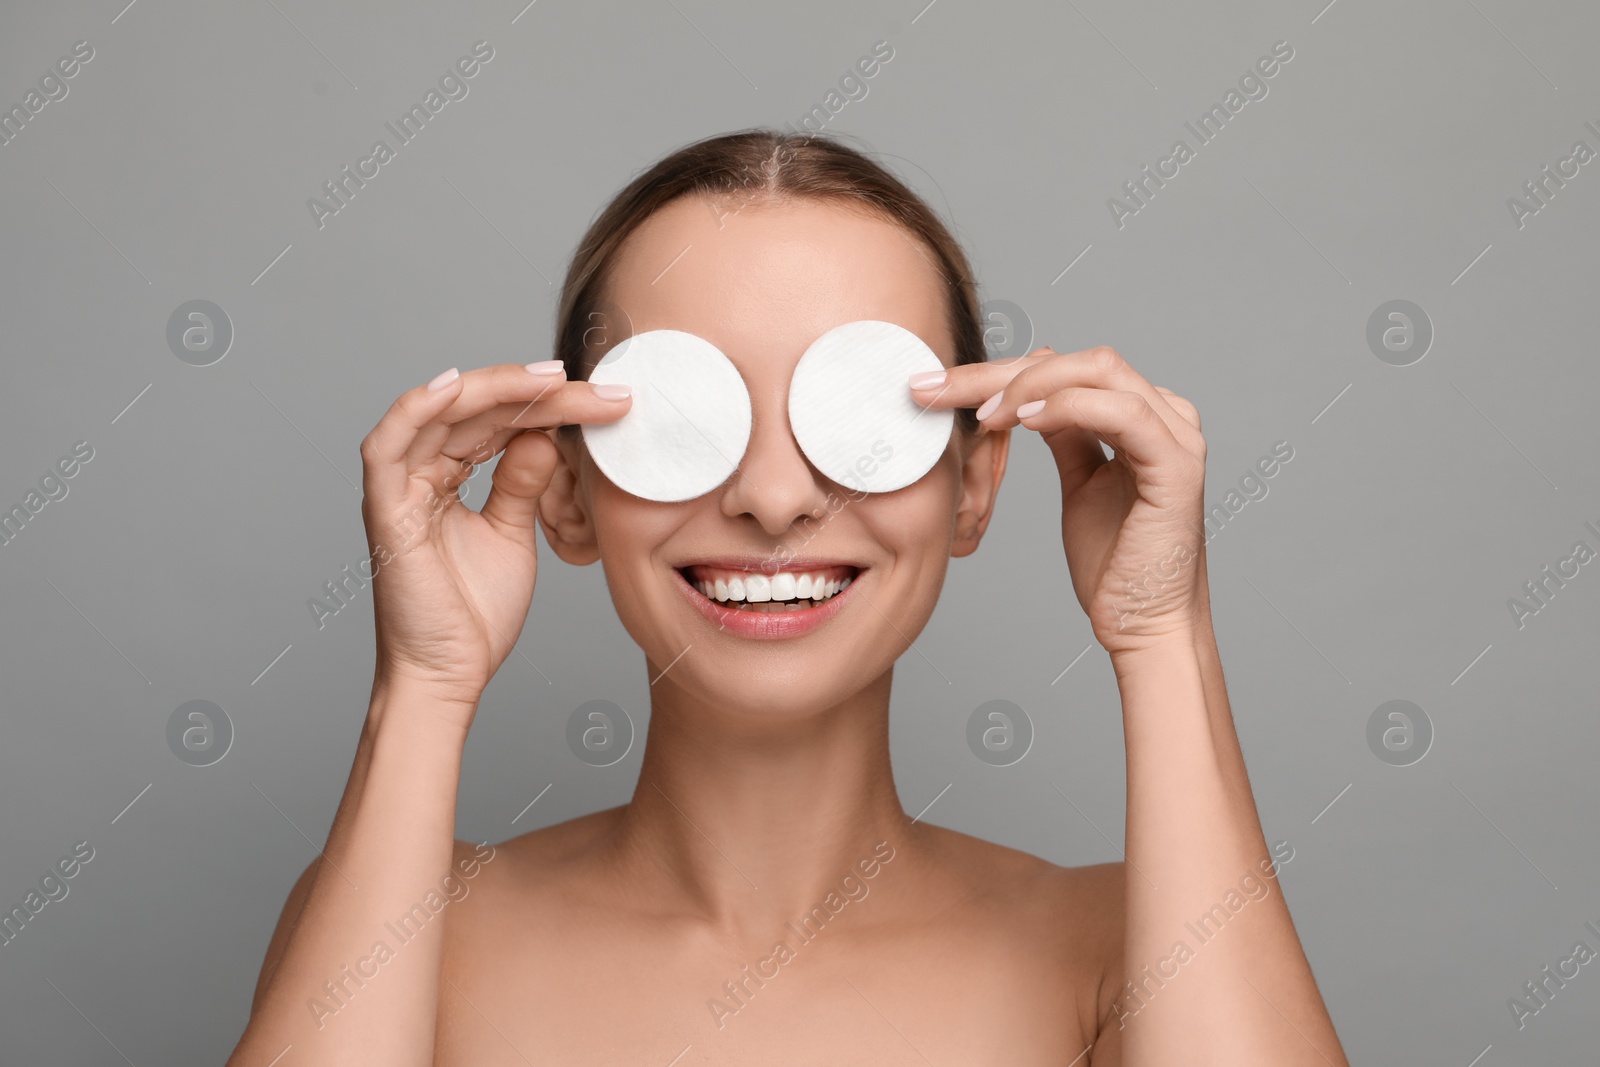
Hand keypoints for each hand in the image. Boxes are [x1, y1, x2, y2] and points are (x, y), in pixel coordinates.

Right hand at [358, 362, 630, 717]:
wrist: (448, 674)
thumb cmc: (473, 613)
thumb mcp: (512, 532)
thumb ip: (523, 482)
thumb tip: (545, 435)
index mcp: (444, 476)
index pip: (495, 421)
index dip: (543, 403)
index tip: (600, 397)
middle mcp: (417, 474)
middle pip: (475, 410)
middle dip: (534, 394)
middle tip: (588, 384)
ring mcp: (397, 489)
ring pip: (439, 414)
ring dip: (493, 390)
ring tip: (549, 380)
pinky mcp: (385, 512)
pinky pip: (387, 447)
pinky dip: (416, 411)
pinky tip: (456, 386)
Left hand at [911, 346, 1208, 653]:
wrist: (1145, 627)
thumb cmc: (1116, 565)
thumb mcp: (1081, 485)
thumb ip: (1067, 436)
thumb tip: (1031, 401)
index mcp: (1144, 416)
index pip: (1068, 370)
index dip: (1001, 372)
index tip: (939, 389)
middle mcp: (1167, 415)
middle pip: (1078, 362)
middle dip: (1002, 371)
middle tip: (940, 391)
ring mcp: (1177, 436)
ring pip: (1098, 371)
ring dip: (1029, 386)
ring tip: (982, 415)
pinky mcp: (1177, 465)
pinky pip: (1122, 412)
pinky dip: (1069, 407)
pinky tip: (1026, 420)